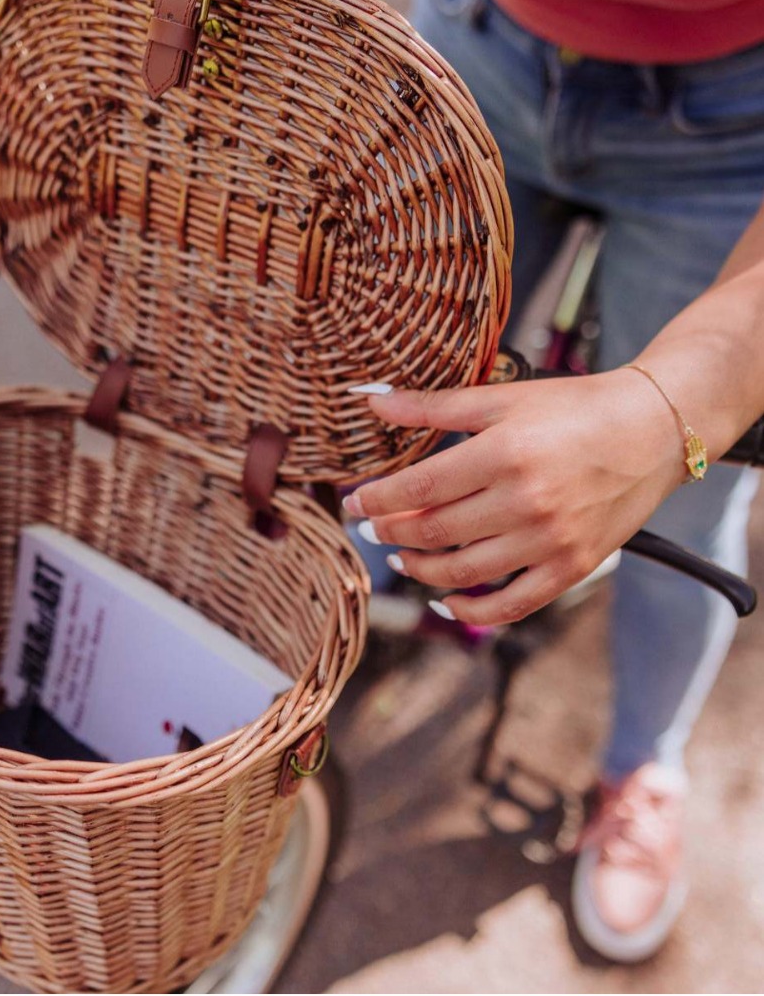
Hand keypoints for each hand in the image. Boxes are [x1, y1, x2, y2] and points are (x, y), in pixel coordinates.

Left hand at [343, 371, 687, 624]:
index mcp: (504, 454)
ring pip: (463, 571)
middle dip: (390, 532)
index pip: (418, 490)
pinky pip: (512, 604)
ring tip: (402, 557)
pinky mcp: (573, 567)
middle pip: (434, 532)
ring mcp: (550, 541)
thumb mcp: (502, 397)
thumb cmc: (573, 407)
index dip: (376, 500)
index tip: (353, 503)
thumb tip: (372, 402)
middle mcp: (526, 502)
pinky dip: (473, 609)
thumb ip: (433, 406)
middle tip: (370, 529)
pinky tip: (447, 602)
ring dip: (420, 569)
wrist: (654, 429)